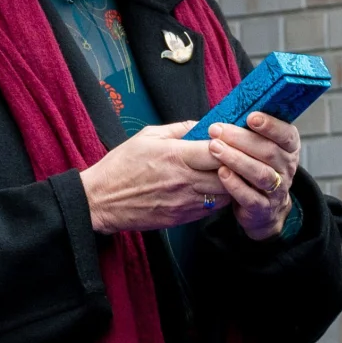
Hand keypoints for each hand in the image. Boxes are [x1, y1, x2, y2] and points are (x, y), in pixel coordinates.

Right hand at [77, 121, 230, 233]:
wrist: (102, 201)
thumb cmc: (122, 165)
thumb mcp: (148, 136)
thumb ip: (180, 129)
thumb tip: (203, 125)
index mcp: (176, 156)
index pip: (218, 150)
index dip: (231, 143)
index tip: (232, 139)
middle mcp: (185, 180)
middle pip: (228, 173)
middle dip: (236, 163)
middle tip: (239, 156)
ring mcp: (185, 201)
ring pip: (225, 193)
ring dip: (230, 183)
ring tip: (227, 173)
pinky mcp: (183, 218)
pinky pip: (212, 208)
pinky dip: (218, 198)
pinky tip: (213, 188)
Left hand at [203, 106, 301, 238]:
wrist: (263, 207)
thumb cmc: (256, 166)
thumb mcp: (259, 147)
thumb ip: (250, 130)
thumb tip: (229, 107)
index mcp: (289, 148)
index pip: (286, 134)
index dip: (270, 125)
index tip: (251, 117)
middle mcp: (287, 168)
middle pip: (269, 152)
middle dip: (242, 139)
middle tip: (217, 130)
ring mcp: (277, 190)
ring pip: (260, 173)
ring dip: (237, 159)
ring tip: (215, 148)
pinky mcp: (263, 208)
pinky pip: (250, 197)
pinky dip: (235, 185)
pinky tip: (221, 173)